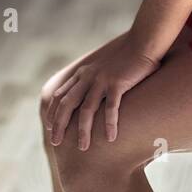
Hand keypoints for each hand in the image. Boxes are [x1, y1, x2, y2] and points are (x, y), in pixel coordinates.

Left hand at [44, 32, 160, 150]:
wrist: (142, 44)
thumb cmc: (125, 59)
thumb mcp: (102, 68)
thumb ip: (93, 80)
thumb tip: (89, 95)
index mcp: (82, 74)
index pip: (60, 95)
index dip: (53, 112)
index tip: (49, 127)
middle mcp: (88, 77)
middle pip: (67, 104)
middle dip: (59, 124)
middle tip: (55, 142)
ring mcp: (101, 80)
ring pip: (87, 109)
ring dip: (83, 130)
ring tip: (83, 147)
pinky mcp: (117, 83)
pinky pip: (111, 107)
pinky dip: (109, 123)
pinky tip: (110, 137)